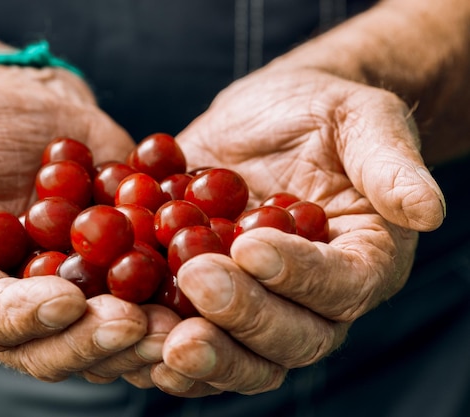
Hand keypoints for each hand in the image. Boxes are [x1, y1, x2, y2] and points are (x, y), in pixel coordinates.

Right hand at [0, 65, 165, 381]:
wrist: (20, 111)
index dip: (30, 318)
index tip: (66, 299)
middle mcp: (34, 310)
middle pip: (65, 343)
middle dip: (102, 339)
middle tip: (140, 325)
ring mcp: (87, 292)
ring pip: (118, 329)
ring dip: (153, 329)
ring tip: (187, 317)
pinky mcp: (127, 264)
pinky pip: (155, 284)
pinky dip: (182, 284)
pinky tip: (211, 271)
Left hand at [150, 67, 445, 395]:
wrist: (267, 118)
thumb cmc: (323, 115)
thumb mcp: (363, 121)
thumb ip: (391, 165)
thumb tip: (428, 210)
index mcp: (358, 263)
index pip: (340, 289)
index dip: (299, 276)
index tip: (253, 245)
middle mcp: (309, 301)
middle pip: (288, 339)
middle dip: (241, 316)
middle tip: (197, 279)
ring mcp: (254, 305)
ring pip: (238, 357)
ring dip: (198, 352)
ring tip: (153, 330)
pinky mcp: (203, 297)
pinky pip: (188, 335)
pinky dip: (155, 340)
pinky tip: (122, 324)